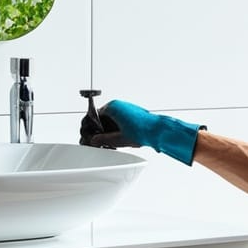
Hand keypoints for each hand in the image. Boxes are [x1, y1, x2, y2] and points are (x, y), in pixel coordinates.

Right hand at [80, 100, 205, 165]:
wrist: (158, 130)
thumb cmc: (142, 131)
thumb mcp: (118, 139)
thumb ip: (103, 140)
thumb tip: (94, 140)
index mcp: (112, 107)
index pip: (93, 116)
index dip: (90, 127)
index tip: (89, 135)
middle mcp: (118, 105)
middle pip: (101, 118)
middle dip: (98, 130)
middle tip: (97, 141)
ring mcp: (125, 108)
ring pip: (110, 119)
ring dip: (107, 130)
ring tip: (108, 142)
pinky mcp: (131, 113)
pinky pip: (118, 119)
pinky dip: (115, 128)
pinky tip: (116, 138)